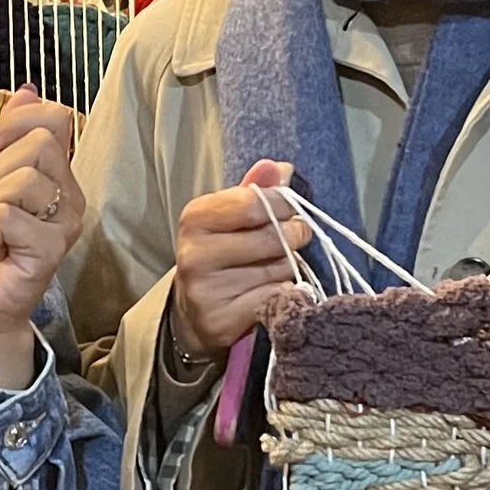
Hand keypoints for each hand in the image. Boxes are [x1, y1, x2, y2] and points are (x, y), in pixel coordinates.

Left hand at [0, 91, 81, 388]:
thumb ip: (4, 137)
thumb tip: (26, 89)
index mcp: (58, 174)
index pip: (54, 117)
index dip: (15, 122)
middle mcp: (71, 195)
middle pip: (39, 143)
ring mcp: (67, 223)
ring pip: (22, 179)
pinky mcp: (52, 249)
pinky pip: (8, 215)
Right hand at [170, 159, 312, 362]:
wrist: (195, 309)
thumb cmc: (220, 252)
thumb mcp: (229, 215)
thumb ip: (254, 190)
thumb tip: (279, 168)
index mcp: (195, 218)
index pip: (256, 202)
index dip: (283, 204)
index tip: (290, 209)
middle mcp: (194, 255)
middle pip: (273, 237)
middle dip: (294, 235)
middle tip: (294, 236)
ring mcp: (206, 291)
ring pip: (278, 269)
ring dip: (289, 266)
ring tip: (276, 265)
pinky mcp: (222, 321)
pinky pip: (275, 298)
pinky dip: (284, 293)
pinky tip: (272, 291)